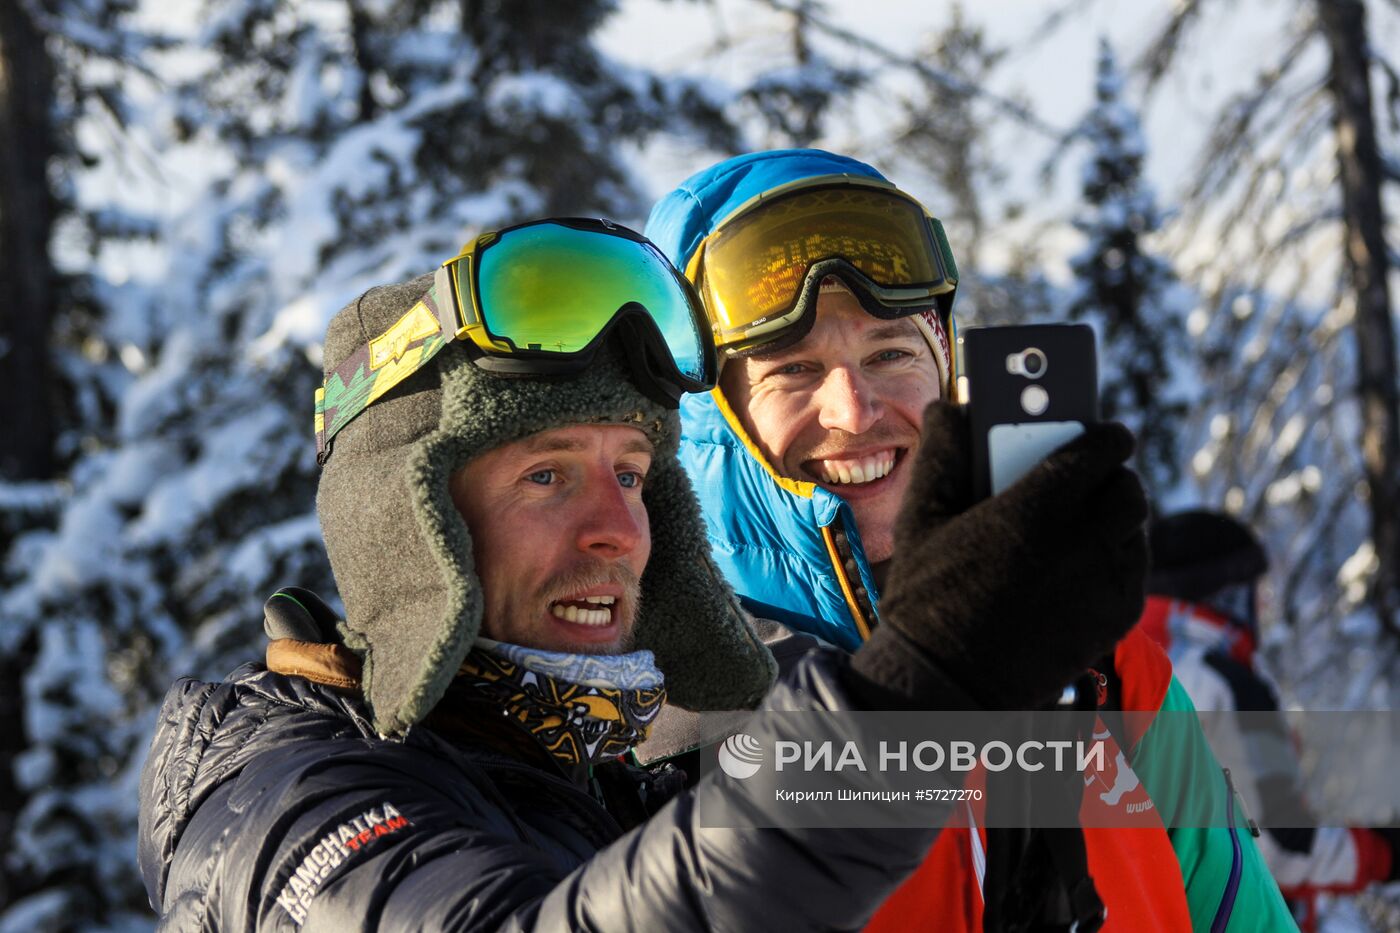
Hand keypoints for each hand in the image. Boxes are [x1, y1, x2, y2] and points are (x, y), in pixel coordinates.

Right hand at [851, 402, 1147, 709]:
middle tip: (1089, 476)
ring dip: (1116, 516)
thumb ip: (941, 453)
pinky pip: (1135, 569)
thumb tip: (954, 408)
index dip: (1104, 434)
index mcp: (1035, 509)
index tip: (1101, 430)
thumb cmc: (927, 597)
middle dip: (1112, 475)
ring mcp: (1105, 584)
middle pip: (1127, 488)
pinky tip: (1084, 559)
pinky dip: (1119, 556)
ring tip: (1084, 517)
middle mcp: (1082, 544)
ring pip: (1136, 528)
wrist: (947, 682)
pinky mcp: (1117, 618)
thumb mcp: (920, 518)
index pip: (1099, 449)